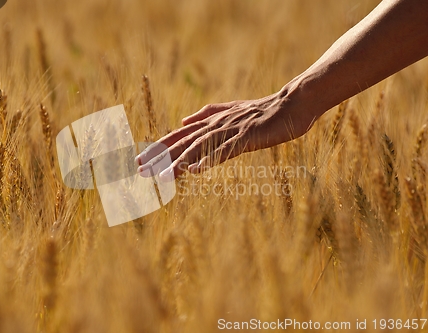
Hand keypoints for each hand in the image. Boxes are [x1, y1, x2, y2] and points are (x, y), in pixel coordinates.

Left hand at [136, 89, 316, 180]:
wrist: (291, 105)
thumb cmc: (262, 113)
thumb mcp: (231, 112)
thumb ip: (207, 114)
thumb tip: (184, 120)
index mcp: (210, 121)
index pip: (178, 136)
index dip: (158, 148)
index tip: (140, 160)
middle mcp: (215, 124)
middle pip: (182, 142)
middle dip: (160, 156)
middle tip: (140, 170)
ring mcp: (230, 130)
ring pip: (199, 147)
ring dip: (179, 162)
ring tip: (163, 176)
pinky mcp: (246, 137)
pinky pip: (224, 151)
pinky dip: (209, 160)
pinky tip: (195, 171)